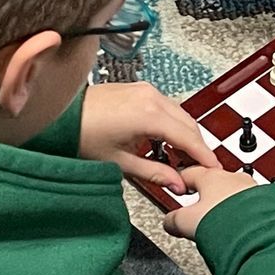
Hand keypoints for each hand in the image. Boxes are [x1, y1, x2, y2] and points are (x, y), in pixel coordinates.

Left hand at [77, 82, 219, 193]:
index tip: (215, 168)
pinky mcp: (139, 90)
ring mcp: (146, 91)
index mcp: (150, 115)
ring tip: (183, 157)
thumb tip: (177, 185)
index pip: (189, 138)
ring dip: (186, 134)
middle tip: (200, 167)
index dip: (205, 156)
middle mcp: (151, 98)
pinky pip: (167, 107)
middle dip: (197, 146)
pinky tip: (167, 140)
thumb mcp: (120, 162)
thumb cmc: (82, 134)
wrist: (59, 114)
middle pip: (189, 124)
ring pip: (180, 114)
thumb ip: (155, 174)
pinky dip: (173, 123)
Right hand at [161, 164, 260, 238]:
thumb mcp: (187, 222)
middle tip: (197, 210)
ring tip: (218, 222)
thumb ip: (173, 219)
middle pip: (213, 183)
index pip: (189, 172)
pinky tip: (237, 226)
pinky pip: (248, 206)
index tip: (176, 185)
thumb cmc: (228, 222)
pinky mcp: (267, 204)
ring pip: (232, 194)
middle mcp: (233, 179)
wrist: (260, 234)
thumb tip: (169, 222)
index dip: (179, 180)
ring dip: (224, 205)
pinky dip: (241, 214)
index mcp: (211, 177)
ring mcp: (252, 190)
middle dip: (204, 195)